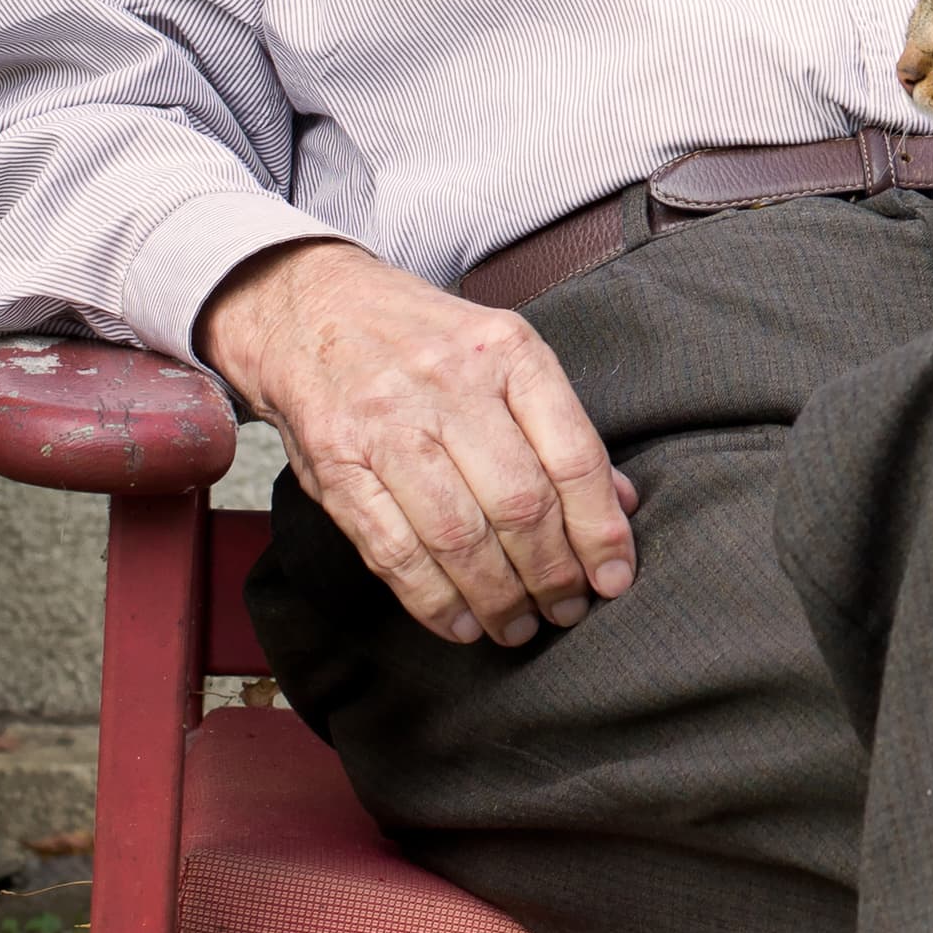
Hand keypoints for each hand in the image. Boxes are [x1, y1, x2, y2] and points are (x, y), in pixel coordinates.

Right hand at [198, 239, 638, 647]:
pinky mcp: (337, 466)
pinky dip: (433, 600)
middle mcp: (450, 386)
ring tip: (518, 626)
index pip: (574, 456)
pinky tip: (460, 623)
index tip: (614, 578)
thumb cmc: (422, 338)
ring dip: (497, 597)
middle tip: (566, 610)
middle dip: (552, 574)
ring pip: (460, 537)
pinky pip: (394, 551)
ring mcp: (388, 426)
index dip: (599, 529)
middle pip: (520, 504)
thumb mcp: (502, 352)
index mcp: (508, 351)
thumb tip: (621, 501)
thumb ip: (559, 426)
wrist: (310, 306)